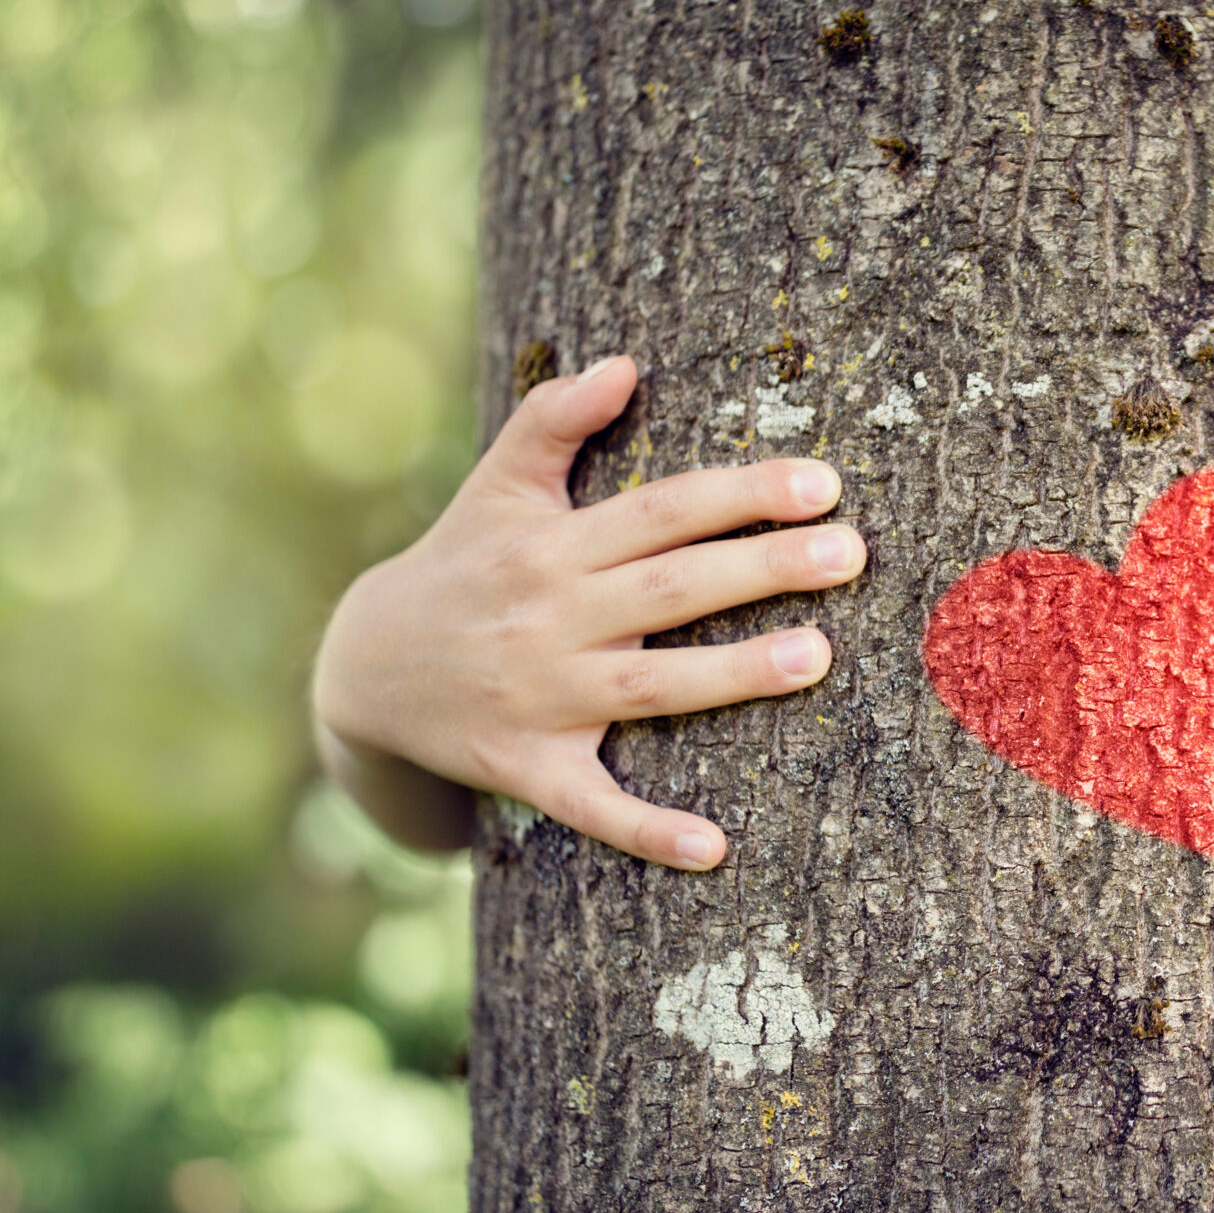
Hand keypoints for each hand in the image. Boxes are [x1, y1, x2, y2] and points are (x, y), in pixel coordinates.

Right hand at [311, 355, 865, 870]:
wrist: (362, 673)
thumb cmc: (459, 565)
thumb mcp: (494, 487)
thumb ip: (552, 420)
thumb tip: (623, 364)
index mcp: (551, 545)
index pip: (662, 511)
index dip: (740, 495)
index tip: (823, 484)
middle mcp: (549, 618)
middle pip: (671, 589)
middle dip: (762, 568)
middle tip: (851, 552)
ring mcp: (540, 699)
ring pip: (650, 688)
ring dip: (733, 676)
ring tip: (818, 656)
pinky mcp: (526, 769)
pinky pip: (593, 805)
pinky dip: (648, 829)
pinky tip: (715, 848)